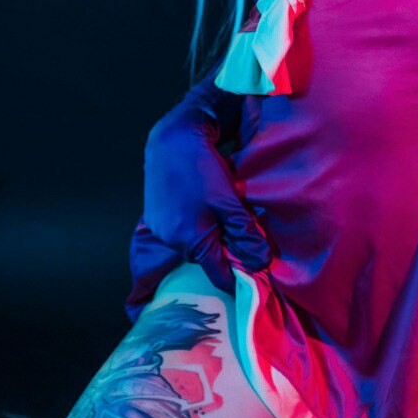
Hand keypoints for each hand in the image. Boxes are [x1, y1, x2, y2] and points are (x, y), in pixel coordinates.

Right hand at [140, 74, 273, 297]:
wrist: (171, 140)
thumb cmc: (202, 169)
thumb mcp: (229, 202)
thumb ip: (245, 233)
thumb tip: (262, 263)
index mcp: (192, 241)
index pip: (219, 276)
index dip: (238, 278)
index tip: (254, 276)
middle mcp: (173, 242)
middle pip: (205, 260)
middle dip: (224, 254)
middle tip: (244, 240)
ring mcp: (161, 230)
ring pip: (193, 245)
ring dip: (210, 238)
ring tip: (225, 221)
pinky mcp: (155, 218)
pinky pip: (180, 233)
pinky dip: (195, 227)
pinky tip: (204, 210)